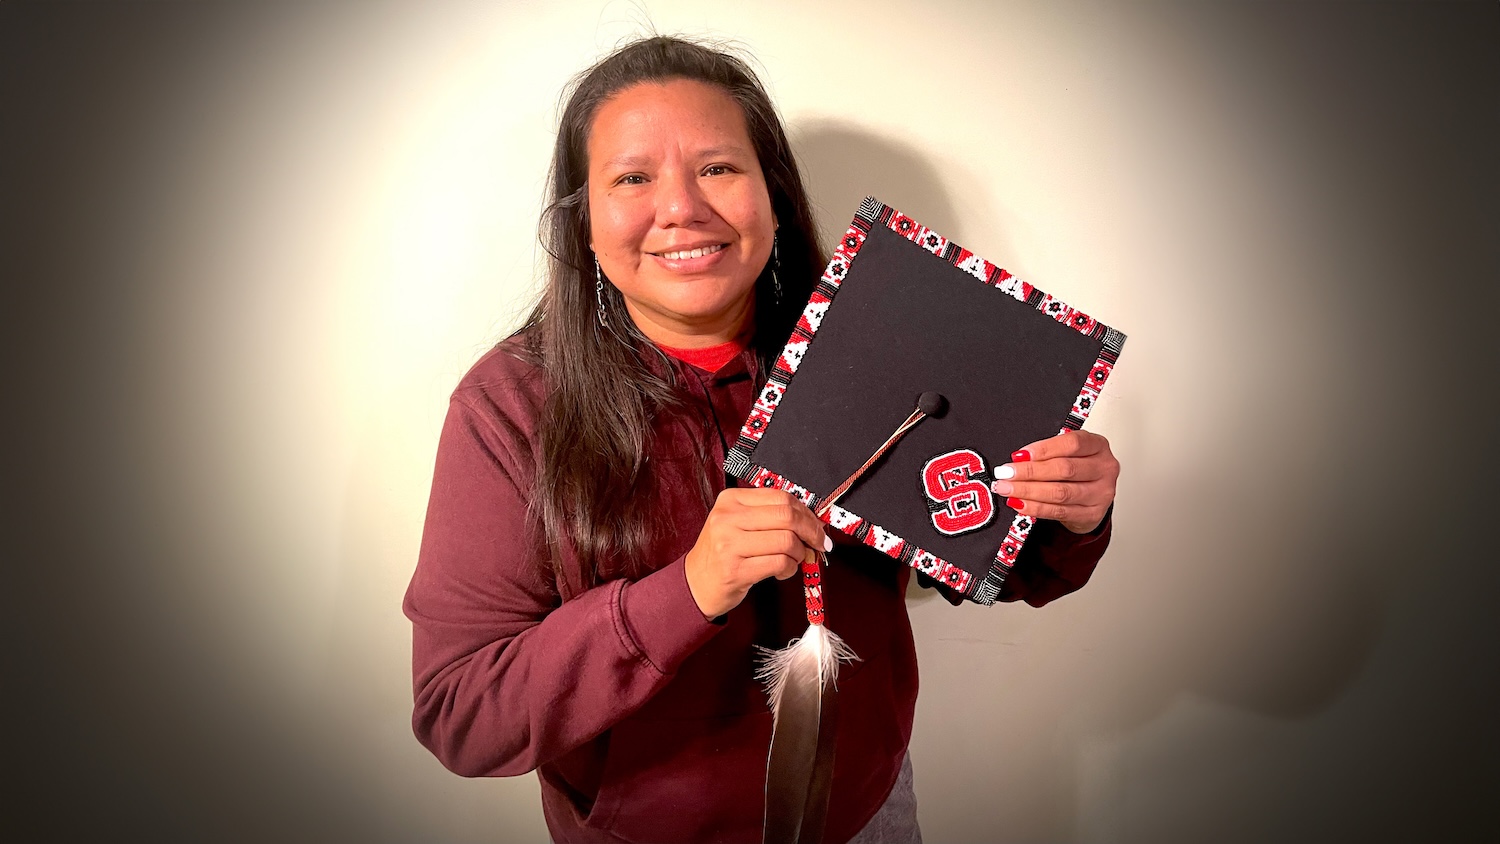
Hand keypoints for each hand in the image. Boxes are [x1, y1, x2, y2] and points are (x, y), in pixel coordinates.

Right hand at [685, 488, 832, 618]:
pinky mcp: (735, 570)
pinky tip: (782, 571)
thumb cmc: (724, 552)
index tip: (816, 525)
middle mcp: (727, 518)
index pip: (780, 497)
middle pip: (786, 516)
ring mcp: (729, 544)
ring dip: (800, 553)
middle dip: (811, 531)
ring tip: (794, 559)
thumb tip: (813, 519)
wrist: (696, 582)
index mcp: (730, 499)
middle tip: (818, 543)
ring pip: (786, 541)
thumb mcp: (739, 524)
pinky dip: (790, 568)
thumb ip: (770, 516)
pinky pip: (779, 563)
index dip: (806, 512)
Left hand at [989, 429, 1117, 533]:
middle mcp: (1104, 468)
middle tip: (1005, 474)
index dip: (1043, 449)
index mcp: (1098, 445)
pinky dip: (1036, 508)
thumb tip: (1017, 459)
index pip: (1072, 444)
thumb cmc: (1076, 469)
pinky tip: (1020, 503)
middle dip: (1029, 472)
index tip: (1019, 455)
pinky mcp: (1092, 514)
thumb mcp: (1068, 452)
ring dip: (1028, 491)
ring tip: (1007, 489)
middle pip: (1064, 469)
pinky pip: (1059, 511)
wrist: (1091, 497)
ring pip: (1060, 492)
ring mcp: (1101, 493)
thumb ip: (1048, 452)